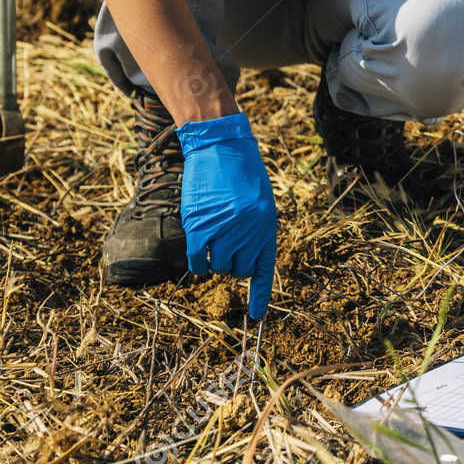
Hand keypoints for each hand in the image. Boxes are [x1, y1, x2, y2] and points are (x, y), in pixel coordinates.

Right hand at [177, 111, 277, 319]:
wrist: (219, 146)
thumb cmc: (242, 173)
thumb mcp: (261, 202)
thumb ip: (256, 231)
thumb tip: (248, 260)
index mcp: (266, 226)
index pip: (264, 270)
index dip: (260, 296)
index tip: (256, 317)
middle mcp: (247, 232)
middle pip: (239, 271)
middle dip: (234, 264)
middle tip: (229, 245)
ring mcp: (222, 230)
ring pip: (219, 267)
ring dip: (216, 260)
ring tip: (215, 238)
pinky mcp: (199, 227)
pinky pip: (197, 261)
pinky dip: (198, 263)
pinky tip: (199, 251)